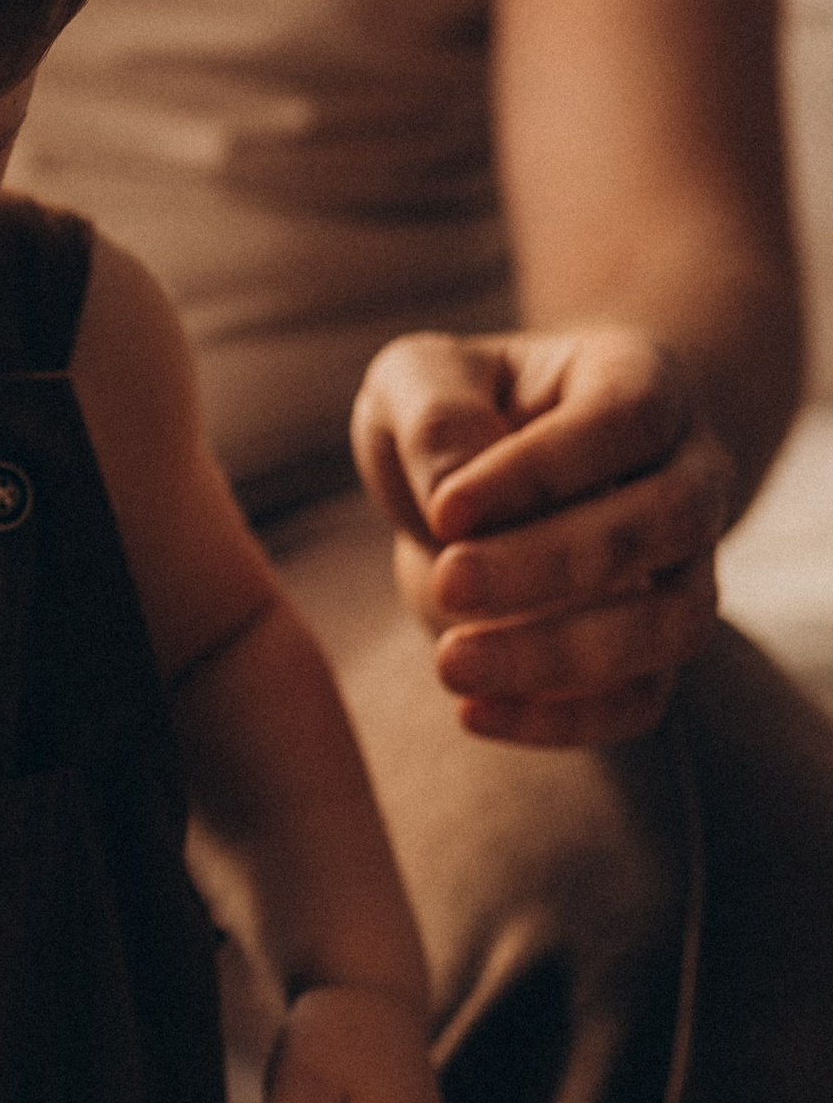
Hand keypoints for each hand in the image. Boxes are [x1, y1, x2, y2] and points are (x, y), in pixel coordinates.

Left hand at [350, 327, 727, 748]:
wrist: (475, 491)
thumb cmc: (448, 416)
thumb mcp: (415, 382)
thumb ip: (433, 417)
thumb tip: (454, 493)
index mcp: (637, 381)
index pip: (626, 419)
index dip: (542, 469)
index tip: (445, 511)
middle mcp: (688, 470)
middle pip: (669, 519)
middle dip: (555, 562)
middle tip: (449, 584)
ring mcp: (685, 566)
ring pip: (675, 622)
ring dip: (566, 655)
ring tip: (452, 665)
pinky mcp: (653, 650)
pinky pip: (643, 699)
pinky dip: (565, 721)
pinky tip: (473, 712)